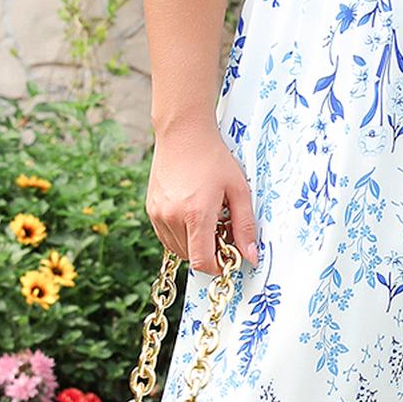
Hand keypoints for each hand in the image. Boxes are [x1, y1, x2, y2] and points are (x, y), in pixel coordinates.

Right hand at [146, 123, 260, 272]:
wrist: (184, 134)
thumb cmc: (214, 158)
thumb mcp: (238, 190)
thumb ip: (245, 226)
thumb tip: (251, 257)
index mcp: (196, 213)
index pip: (202, 261)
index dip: (218, 267)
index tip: (229, 260)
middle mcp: (172, 217)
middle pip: (191, 257)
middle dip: (209, 253)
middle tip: (222, 232)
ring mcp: (158, 214)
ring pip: (177, 249)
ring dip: (194, 245)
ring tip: (208, 220)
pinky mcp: (151, 209)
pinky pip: (166, 237)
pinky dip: (181, 235)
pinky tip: (192, 215)